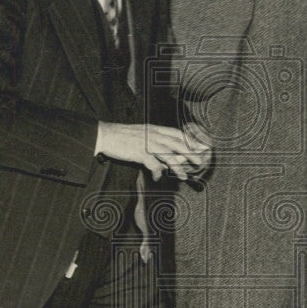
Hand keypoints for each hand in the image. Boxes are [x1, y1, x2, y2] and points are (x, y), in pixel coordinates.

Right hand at [95, 122, 211, 181]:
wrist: (106, 135)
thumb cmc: (123, 136)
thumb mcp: (142, 134)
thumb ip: (154, 142)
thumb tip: (165, 156)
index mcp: (155, 129)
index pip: (177, 133)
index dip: (190, 141)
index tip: (200, 147)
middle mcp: (154, 135)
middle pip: (177, 143)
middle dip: (190, 153)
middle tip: (199, 162)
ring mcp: (147, 143)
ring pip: (168, 155)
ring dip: (178, 166)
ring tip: (184, 175)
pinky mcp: (139, 152)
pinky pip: (153, 164)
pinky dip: (157, 172)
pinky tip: (158, 178)